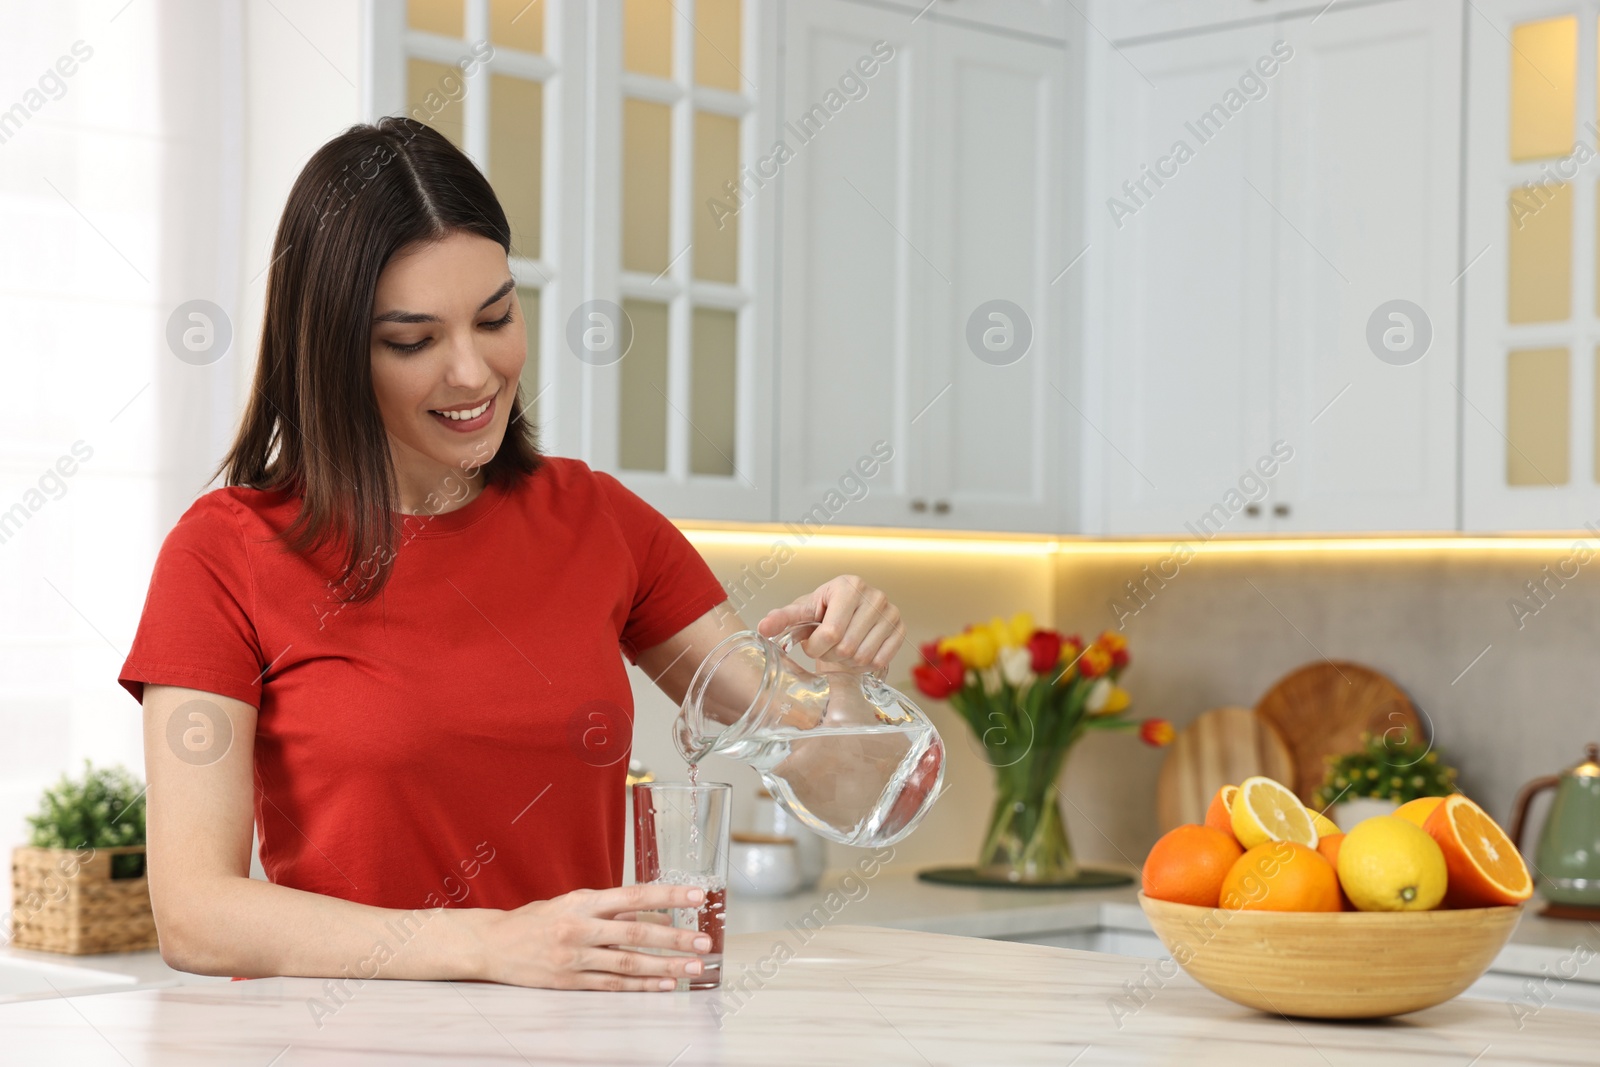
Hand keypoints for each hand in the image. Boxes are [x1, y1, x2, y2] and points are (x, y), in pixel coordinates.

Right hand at [476, 884, 712, 990]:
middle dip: (673, 938)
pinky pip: (613, 986)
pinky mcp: (570, 982)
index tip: (696, 895)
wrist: (491, 945)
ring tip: (693, 967)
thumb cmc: (537, 920)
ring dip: (665, 966)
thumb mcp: (571, 902)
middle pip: (635, 934)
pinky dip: (642, 986)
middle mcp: (580, 929)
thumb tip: (650, 912)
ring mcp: (575, 958)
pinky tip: (665, 984)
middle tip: (703, 942)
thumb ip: (608, 908)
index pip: (633, 895)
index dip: (667, 895)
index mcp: (582, 902)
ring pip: (629, 964)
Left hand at [757, 574, 904, 672]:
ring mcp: (891, 612)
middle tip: (827, 648)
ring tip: (840, 650)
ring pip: (863, 656)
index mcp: (848, 585)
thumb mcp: (802, 614)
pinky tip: (856, 654)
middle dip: (830, 655)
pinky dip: (864, 665)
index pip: (831, 632)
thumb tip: (763, 628)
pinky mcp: (901, 629)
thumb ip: (782, 619)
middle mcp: (874, 595)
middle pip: (847, 647)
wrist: (848, 617)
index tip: (812, 644)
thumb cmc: (823, 614)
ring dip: (847, 662)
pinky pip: (881, 660)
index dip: (816, 647)